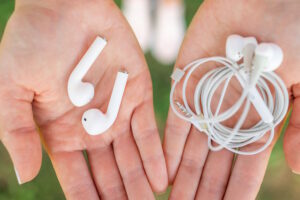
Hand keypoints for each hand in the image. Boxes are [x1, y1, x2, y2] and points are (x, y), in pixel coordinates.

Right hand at [0, 0, 166, 198]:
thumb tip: (26, 176)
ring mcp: (116, 112)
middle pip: (108, 174)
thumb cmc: (31, 42)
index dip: (88, 199)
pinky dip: (155, 156)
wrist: (65, 7)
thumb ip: (16, 133)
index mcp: (60, 132)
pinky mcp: (137, 94)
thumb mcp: (11, 89)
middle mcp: (91, 127)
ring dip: (140, 184)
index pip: (77, 178)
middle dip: (120, 197)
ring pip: (131, 158)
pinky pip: (148, 132)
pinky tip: (161, 180)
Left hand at [164, 0, 299, 198]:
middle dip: (206, 192)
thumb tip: (294, 168)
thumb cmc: (294, 36)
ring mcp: (208, 102)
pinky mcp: (187, 85)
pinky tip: (166, 173)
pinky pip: (178, 123)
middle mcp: (230, 116)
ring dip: (186, 177)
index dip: (236, 192)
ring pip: (194, 150)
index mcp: (260, 119)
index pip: (245, 167)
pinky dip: (172, 148)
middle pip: (216, 165)